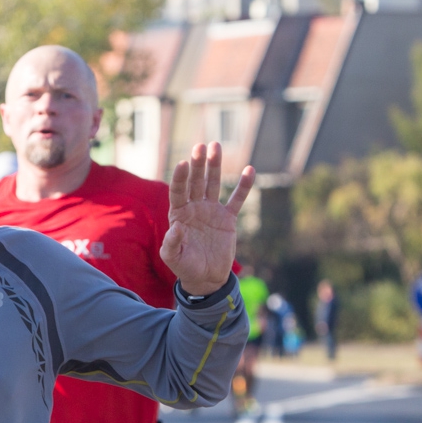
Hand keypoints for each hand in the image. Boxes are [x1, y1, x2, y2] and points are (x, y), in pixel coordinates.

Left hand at [160, 142, 255, 295]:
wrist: (206, 277)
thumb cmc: (185, 267)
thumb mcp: (173, 258)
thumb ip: (172, 243)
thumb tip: (176, 227)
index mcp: (178, 215)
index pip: (178, 192)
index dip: (179, 178)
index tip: (182, 163)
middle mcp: (194, 208)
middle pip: (195, 182)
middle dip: (198, 164)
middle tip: (200, 145)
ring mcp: (211, 211)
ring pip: (213, 184)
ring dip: (215, 166)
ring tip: (216, 146)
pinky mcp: (227, 218)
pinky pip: (236, 199)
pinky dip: (243, 186)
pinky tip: (249, 170)